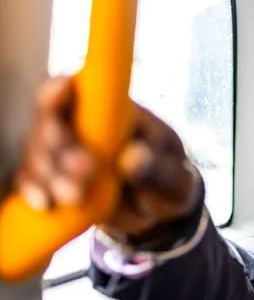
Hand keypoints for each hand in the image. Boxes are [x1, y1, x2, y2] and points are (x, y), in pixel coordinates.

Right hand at [15, 76, 199, 237]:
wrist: (160, 211)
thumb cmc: (169, 181)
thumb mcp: (175, 177)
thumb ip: (156, 169)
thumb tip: (132, 158)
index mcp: (114, 110)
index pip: (78, 89)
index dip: (62, 89)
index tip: (61, 93)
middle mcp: (80, 127)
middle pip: (49, 122)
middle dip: (57, 143)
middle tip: (83, 168)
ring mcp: (63, 156)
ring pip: (38, 154)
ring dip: (47, 173)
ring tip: (74, 195)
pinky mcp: (54, 183)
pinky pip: (33, 183)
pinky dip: (34, 191)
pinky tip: (44, 204)